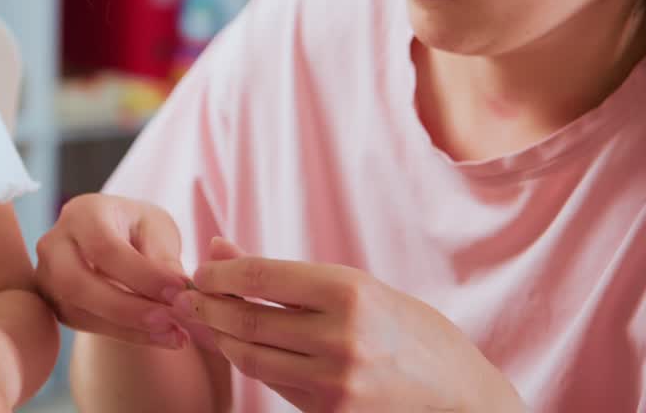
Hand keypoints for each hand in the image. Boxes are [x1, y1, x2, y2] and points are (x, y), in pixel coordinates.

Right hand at [34, 193, 191, 348]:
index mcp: (83, 213)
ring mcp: (47, 276)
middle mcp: (54, 243)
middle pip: (76, 282)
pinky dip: (125, 335)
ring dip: (129, 328)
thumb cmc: (137, 229)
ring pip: (77, 310)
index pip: (104, 247)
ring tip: (173, 333)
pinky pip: (84, 324)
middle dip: (126, 308)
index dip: (141, 274)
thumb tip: (178, 292)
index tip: (179, 291)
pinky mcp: (54, 304)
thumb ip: (164, 257)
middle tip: (170, 321)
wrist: (113, 240)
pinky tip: (160, 336)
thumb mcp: (157, 229)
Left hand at [172, 238, 525, 412]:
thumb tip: (219, 248)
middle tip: (182, 296)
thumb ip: (288, 275)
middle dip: (205, 306)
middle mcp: (339, 336)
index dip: (219, 272)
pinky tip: (235, 347)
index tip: (200, 269)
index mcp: (349, 292)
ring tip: (198, 321)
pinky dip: (248, 362)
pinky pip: (273, 383)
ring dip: (217, 337)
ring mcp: (334, 382)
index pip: (260, 276)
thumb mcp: (360, 289)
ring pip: (251, 356)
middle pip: (246, 318)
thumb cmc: (413, 333)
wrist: (463, 400)